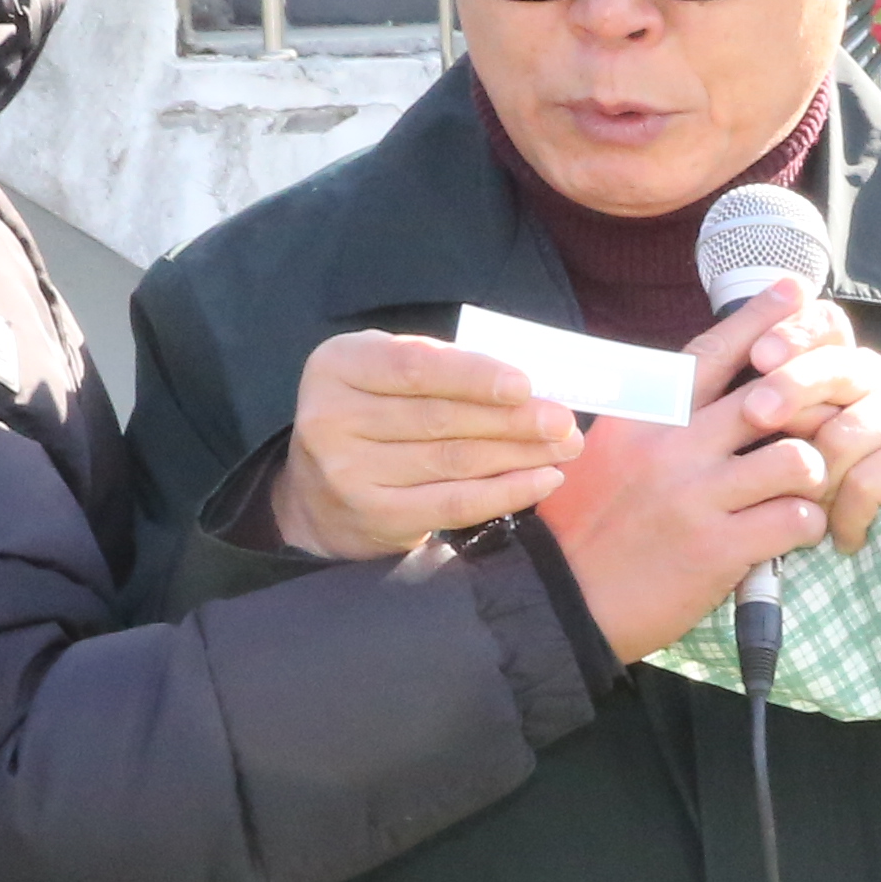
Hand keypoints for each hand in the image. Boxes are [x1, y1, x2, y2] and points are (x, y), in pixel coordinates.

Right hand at [275, 329, 581, 558]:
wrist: (316, 495)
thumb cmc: (370, 416)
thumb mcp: (384, 374)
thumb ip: (441, 368)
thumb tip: (527, 386)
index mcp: (337, 365)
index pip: (414, 367)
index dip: (473, 376)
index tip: (525, 385)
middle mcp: (332, 418)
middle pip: (440, 417)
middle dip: (513, 419)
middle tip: (564, 421)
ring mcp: (348, 472)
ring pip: (453, 460)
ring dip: (519, 454)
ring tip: (563, 447)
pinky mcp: (374, 515)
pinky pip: (453, 503)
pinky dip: (505, 492)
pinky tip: (542, 480)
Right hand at [539, 286, 838, 658]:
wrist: (561, 600)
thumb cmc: (585, 525)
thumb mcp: (605, 451)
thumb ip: (654, 418)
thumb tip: (702, 383)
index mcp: (645, 416)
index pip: (712, 353)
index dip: (760, 319)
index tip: (797, 294)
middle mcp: (673, 446)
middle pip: (771, 395)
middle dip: (815, 398)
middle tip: (836, 409)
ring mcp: (697, 497)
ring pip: (796, 457)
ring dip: (815, 470)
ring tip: (808, 484)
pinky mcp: (718, 549)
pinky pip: (795, 518)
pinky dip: (808, 522)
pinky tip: (796, 528)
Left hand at [736, 296, 880, 553]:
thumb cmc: (818, 496)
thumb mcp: (782, 448)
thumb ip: (758, 407)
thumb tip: (712, 380)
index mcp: (840, 361)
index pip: (824, 324)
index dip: (794, 333)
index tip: (759, 355)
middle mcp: (879, 377)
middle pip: (836, 366)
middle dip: (792, 386)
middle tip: (757, 412)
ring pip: (844, 433)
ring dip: (815, 480)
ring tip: (802, 510)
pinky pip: (866, 479)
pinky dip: (845, 516)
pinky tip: (842, 536)